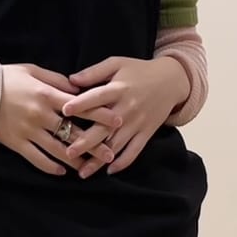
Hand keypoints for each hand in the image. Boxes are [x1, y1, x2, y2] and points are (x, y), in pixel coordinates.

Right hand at [0, 64, 120, 175]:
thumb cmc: (5, 78)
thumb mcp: (32, 70)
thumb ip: (55, 79)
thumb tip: (77, 87)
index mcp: (46, 94)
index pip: (80, 106)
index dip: (100, 114)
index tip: (117, 121)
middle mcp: (41, 115)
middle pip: (73, 132)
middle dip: (93, 144)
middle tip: (110, 154)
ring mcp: (29, 131)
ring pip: (57, 149)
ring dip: (75, 160)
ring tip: (90, 168)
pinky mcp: (17, 143)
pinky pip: (37, 159)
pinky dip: (50, 166)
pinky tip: (62, 172)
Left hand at [62, 56, 190, 177]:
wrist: (171, 81)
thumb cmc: (138, 71)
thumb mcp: (117, 64)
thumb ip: (94, 72)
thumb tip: (71, 80)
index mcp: (118, 89)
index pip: (97, 97)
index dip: (81, 103)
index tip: (64, 111)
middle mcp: (127, 108)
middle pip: (104, 128)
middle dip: (86, 142)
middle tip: (68, 153)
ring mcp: (137, 123)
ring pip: (116, 145)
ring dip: (100, 160)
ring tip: (83, 172)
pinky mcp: (146, 133)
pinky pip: (135, 151)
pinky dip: (123, 162)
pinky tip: (109, 171)